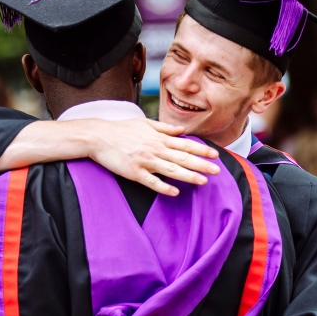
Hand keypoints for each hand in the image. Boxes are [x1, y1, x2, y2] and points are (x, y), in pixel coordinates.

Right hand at [88, 119, 219, 195]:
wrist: (98, 136)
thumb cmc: (121, 129)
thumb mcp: (144, 123)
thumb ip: (164, 128)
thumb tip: (181, 129)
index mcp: (158, 138)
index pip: (184, 144)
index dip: (201, 150)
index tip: (215, 155)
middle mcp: (154, 149)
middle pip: (182, 158)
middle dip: (201, 165)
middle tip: (217, 171)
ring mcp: (144, 161)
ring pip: (170, 170)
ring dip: (188, 176)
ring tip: (203, 182)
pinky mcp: (133, 172)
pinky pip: (151, 181)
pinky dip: (163, 187)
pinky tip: (175, 192)